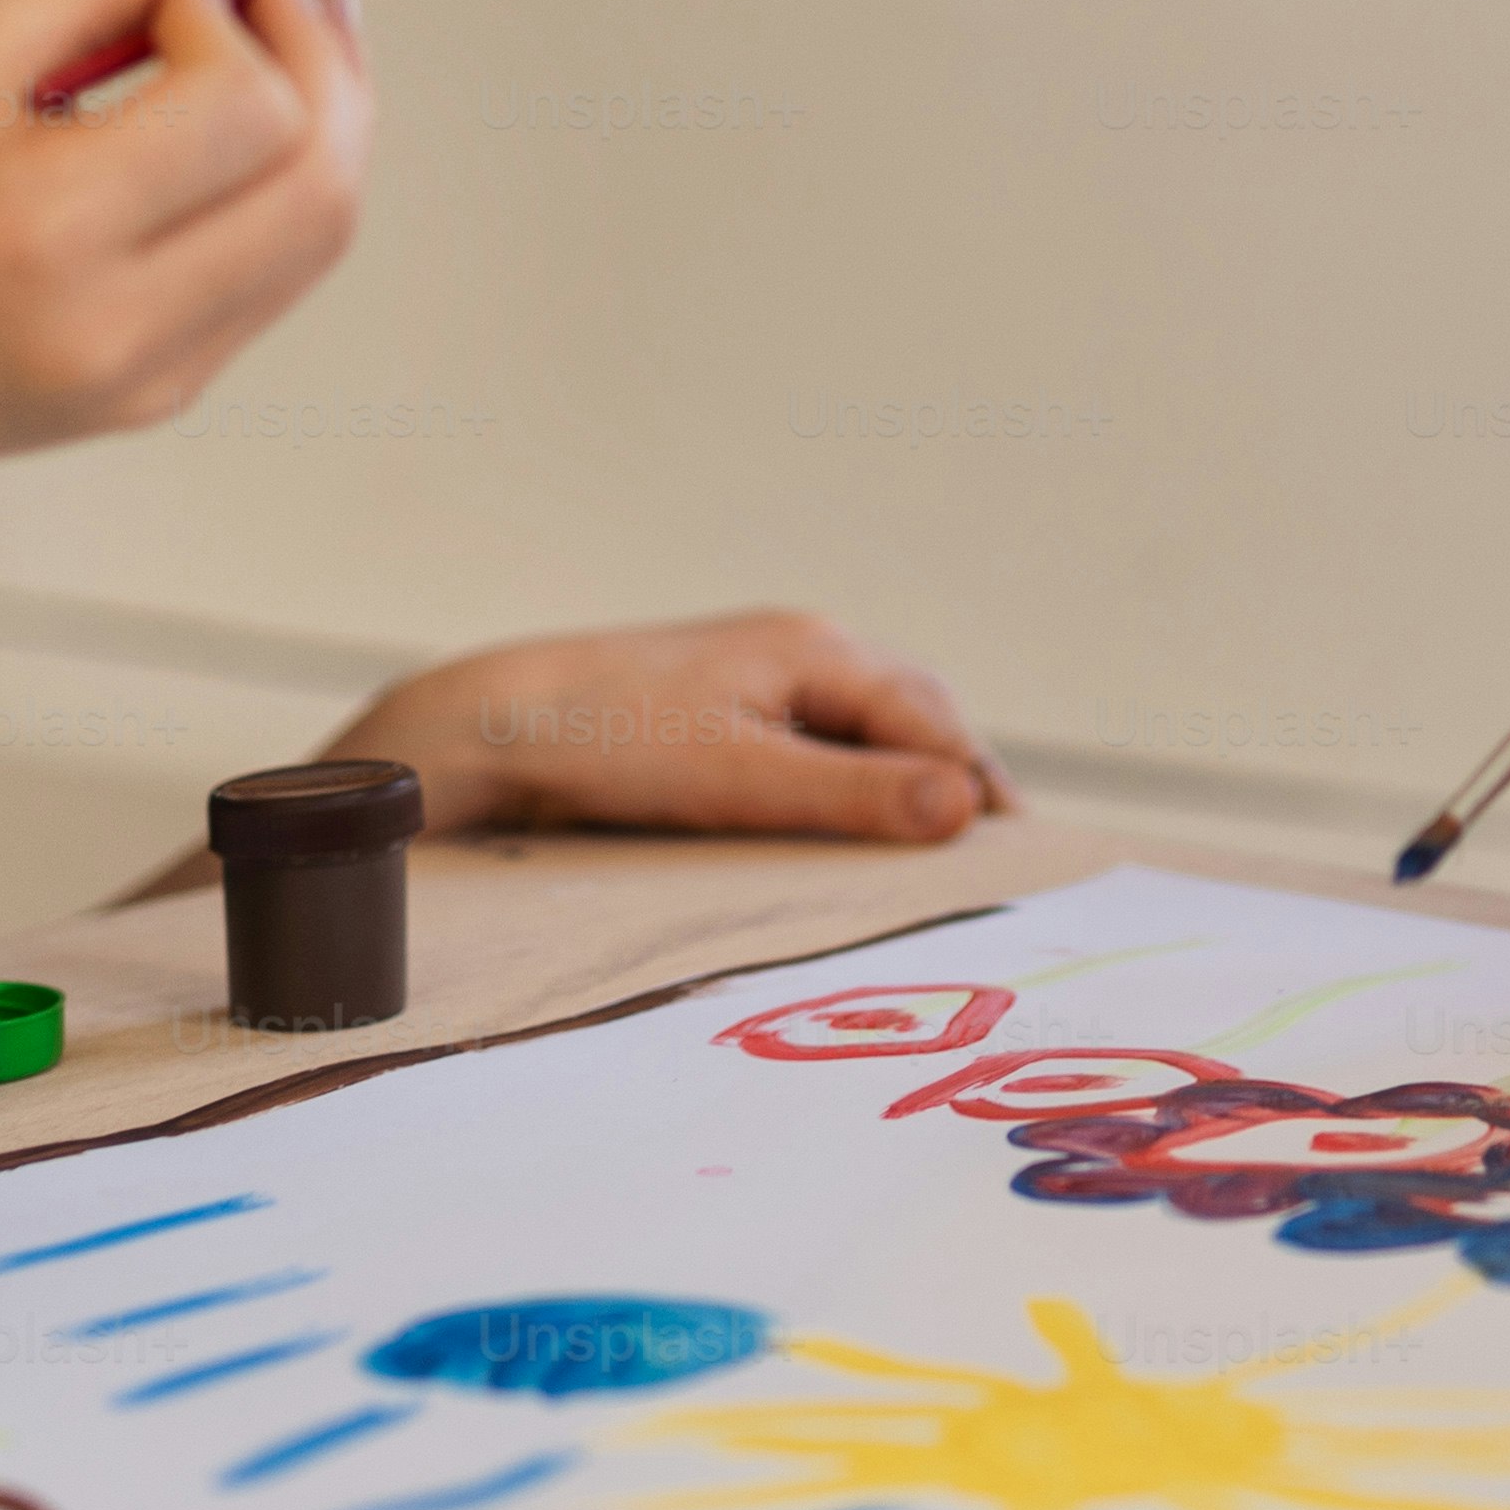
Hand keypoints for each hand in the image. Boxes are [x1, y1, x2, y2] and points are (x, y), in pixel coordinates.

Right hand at [0, 0, 371, 468]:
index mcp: (45, 227)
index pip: (245, 108)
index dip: (238, 21)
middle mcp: (116, 324)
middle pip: (320, 179)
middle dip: (327, 59)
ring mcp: (151, 378)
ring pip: (322, 229)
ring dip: (328, 117)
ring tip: (277, 41)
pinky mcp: (163, 396)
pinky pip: (279, 274)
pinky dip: (287, 184)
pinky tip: (235, 129)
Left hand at [317, 610, 1010, 841]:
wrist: (495, 725)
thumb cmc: (613, 741)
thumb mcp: (742, 777)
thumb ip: (853, 794)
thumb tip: (965, 808)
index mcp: (818, 648)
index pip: (936, 721)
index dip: (978, 788)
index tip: (1014, 860)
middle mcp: (803, 648)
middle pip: (915, 716)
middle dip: (958, 780)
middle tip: (998, 862)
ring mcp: (764, 673)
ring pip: (871, 727)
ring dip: (910, 781)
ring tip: (939, 851)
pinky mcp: (728, 707)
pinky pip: (823, 741)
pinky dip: (857, 782)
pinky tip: (854, 825)